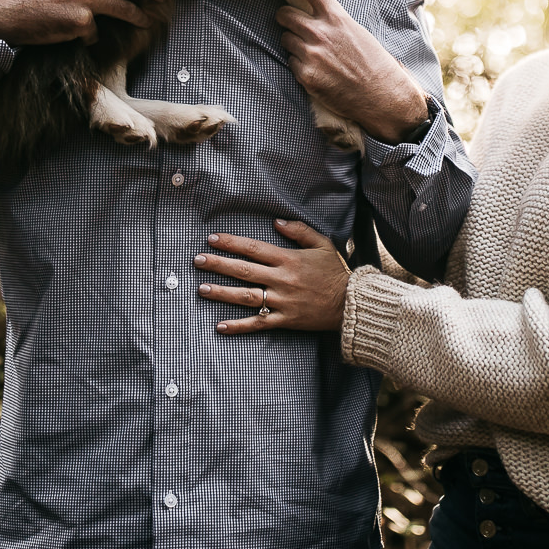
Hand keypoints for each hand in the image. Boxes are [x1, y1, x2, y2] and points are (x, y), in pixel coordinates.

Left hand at [194, 219, 349, 333]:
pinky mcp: (285, 319)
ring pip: (246, 296)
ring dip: (222, 292)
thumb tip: (276, 222)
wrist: (351, 304)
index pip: (253, 248)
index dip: (231, 242)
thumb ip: (299, 231)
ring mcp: (282, 301)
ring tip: (202, 289)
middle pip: (243, 270)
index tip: (212, 239)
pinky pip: (258, 323)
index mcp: (288, 259)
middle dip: (218, 264)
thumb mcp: (322, 244)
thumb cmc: (336, 272)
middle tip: (197, 260)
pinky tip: (220, 326)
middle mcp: (282, 279)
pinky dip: (238, 326)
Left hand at [273, 0, 428, 142]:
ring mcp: (311, 54)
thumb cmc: (374, 62)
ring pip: (286, 40)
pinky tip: (320, 73)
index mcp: (336, 17)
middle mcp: (320, 32)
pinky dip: (301, 67)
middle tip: (298, 28)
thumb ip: (332, 21)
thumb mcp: (356, 32)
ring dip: (295, 45)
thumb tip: (313, 15)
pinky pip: (291, 63)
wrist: (384, 96)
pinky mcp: (306, 75)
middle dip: (287, 20)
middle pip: (284, 14)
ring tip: (318, 56)